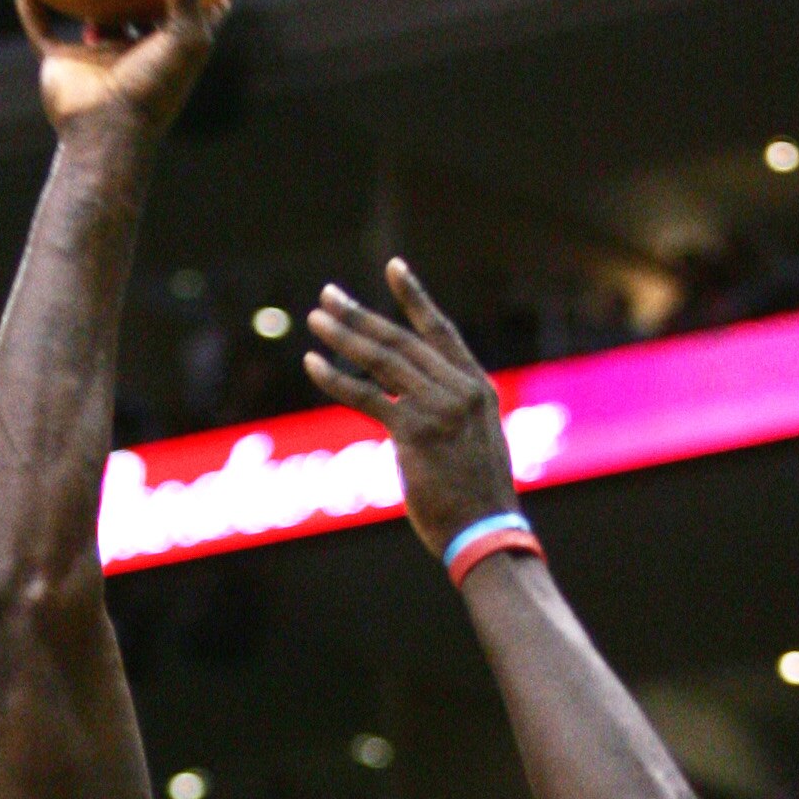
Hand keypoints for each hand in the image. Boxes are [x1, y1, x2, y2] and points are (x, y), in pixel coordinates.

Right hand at [16, 0, 225, 146]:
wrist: (106, 131)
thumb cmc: (155, 90)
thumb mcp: (185, 37)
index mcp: (165, 48)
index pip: (182, 12)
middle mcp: (132, 50)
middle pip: (134, 9)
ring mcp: (96, 57)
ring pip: (88, 15)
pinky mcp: (63, 62)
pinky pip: (41, 28)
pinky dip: (31, 7)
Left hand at [305, 259, 519, 558]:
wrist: (487, 532)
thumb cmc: (477, 500)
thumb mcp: (473, 445)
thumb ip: (449, 417)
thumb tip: (413, 411)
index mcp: (478, 388)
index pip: (441, 332)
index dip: (415, 298)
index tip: (394, 267)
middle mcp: (461, 389)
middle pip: (401, 340)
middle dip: (361, 314)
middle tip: (328, 295)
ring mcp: (438, 408)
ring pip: (381, 360)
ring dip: (344, 336)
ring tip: (316, 320)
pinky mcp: (414, 431)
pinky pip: (366, 396)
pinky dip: (335, 378)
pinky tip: (312, 363)